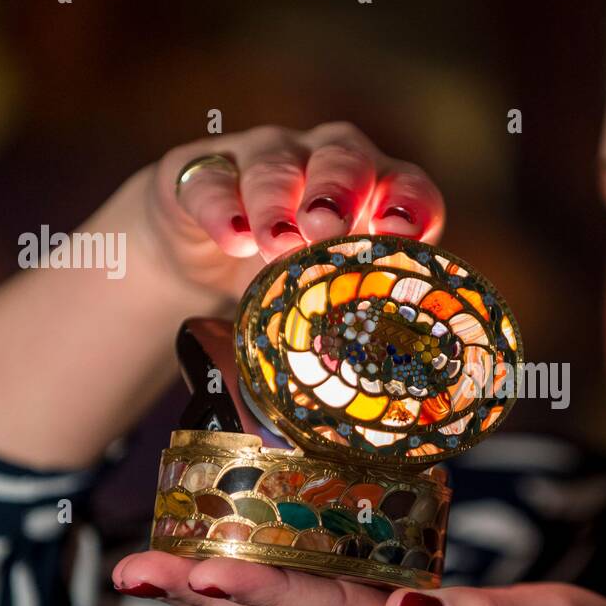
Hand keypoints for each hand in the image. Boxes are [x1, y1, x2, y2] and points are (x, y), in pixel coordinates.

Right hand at [0, 121, 444, 468]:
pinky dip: (219, 205)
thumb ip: (355, 362)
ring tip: (274, 243)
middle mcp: (325, 171)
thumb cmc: (281, 293)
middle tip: (327, 228)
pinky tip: (227, 236)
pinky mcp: (199, 173)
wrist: (195, 257)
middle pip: (345, 154)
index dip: (410, 204)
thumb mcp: (321, 323)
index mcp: (372, 204)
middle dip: (340, 187)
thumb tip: (396, 451)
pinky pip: (207, 178)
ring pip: (277, 162)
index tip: (405, 233)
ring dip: (278, 199)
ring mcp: (263, 163)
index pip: (406, 189)